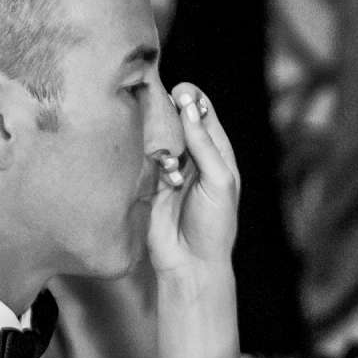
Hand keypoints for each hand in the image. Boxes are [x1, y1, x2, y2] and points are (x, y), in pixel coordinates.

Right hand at [147, 83, 240, 276]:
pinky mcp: (145, 181)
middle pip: (175, 118)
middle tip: (156, 105)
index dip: (191, 98)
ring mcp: (166, 168)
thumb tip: (190, 106)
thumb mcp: (218, 182)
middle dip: (166, 109)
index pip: (202, 113)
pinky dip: (139, 152)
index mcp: (215, 153)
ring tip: (155, 143)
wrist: (189, 264)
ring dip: (152, 133)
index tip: (179, 92)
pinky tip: (143, 159)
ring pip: (154, 134)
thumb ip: (204, 145)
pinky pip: (138, 156)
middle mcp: (191, 156)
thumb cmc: (213, 226)